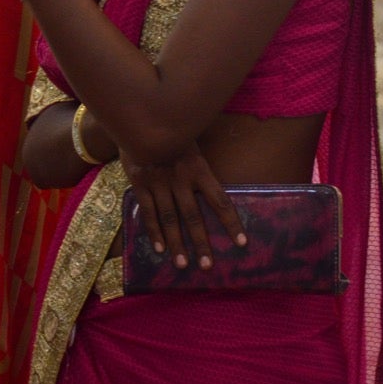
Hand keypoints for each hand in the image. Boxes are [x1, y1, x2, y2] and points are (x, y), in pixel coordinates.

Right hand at [120, 144, 245, 269]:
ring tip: (183, 265)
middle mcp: (180, 178)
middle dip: (202, 243)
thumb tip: (221, 177)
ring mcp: (159, 182)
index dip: (231, 222)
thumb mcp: (194, 142)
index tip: (242, 242)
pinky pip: (149, 211)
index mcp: (199, 168)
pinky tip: (160, 249)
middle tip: (208, 266)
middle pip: (194, 216)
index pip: (220, 200)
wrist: (141, 117)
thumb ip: (202, 164)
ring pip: (170, 218)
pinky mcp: (140, 183)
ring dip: (177, 244)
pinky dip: (154, 231)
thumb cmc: (173, 132)